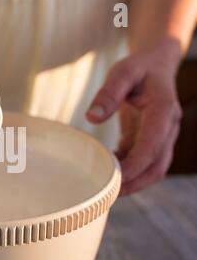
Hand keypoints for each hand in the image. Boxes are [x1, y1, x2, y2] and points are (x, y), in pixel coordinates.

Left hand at [86, 42, 182, 195]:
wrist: (156, 64)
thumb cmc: (139, 67)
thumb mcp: (122, 72)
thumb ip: (108, 93)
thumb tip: (92, 117)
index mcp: (163, 110)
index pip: (153, 144)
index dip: (137, 164)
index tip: (117, 178)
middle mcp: (168, 127)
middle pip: (158, 164)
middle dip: (136, 182)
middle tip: (109, 194)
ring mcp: (162, 136)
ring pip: (154, 168)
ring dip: (134, 182)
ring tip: (107, 191)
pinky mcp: (151, 139)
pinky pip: (143, 161)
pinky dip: (129, 171)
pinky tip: (108, 173)